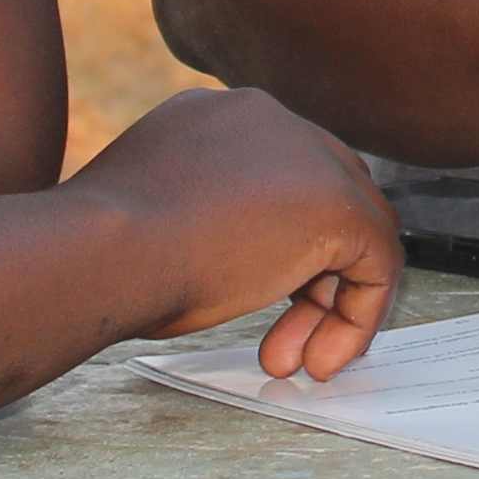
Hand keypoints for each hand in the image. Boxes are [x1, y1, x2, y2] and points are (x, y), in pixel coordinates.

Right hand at [69, 86, 403, 381]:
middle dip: (309, 279)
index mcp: (218, 117)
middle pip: (322, 198)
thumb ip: (200, 218)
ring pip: (351, 232)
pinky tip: (320, 357)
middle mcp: (268, 120)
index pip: (278, 176)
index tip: (254, 299)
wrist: (102, 251)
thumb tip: (226, 261)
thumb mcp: (153, 217)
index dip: (277, 247)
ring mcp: (308, 156)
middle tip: (284, 340)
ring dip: (327, 306)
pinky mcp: (338, 204)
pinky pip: (375, 262)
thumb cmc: (104, 250)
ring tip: (293, 361)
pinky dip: (356, 316)